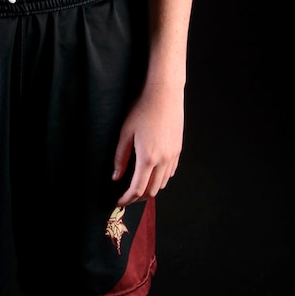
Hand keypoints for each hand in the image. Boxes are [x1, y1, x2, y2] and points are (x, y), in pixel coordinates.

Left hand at [112, 79, 184, 204]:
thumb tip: (116, 177)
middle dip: (137, 198)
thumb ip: (120, 158)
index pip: (137, 189)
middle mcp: (163, 160)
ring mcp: (173, 156)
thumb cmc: (142, 109)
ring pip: (162, 183)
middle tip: (126, 196)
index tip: (118, 201)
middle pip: (151, 191)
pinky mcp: (178, 150)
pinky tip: (151, 173)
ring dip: (149, 189)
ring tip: (137, 186)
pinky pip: (170, 172)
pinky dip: (160, 178)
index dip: (127, 199)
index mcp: (147, 158)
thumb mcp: (125, 133)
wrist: (165, 94)